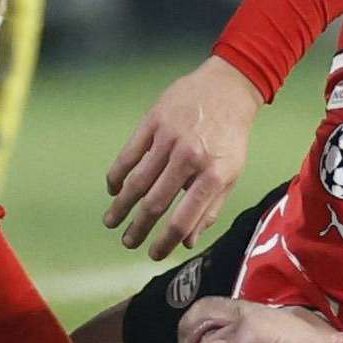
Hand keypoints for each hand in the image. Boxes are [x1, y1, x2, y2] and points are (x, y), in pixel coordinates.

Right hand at [103, 57, 264, 259]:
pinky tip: (113, 188)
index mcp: (213, 175)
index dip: (164, 243)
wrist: (229, 88)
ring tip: (111, 221)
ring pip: (137, 181)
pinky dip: (117, 174)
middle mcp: (190, 158)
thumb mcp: (231, 174)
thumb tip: (188, 242)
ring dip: (121, 205)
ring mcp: (169, 138)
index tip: (153, 254)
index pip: (182, 220)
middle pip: (155, 204)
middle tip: (127, 242)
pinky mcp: (153, 121)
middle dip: (137, 229)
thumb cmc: (231, 136)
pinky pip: (129, 154)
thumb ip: (210, 209)